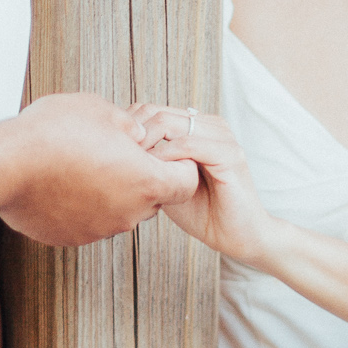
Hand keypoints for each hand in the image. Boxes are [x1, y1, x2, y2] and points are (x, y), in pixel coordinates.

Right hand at [0, 93, 198, 244]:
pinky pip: (89, 221)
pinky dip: (84, 205)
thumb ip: (130, 127)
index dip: (179, 164)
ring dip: (111, 191)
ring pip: (120, 210)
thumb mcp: (103, 111)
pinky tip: (64, 182)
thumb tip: (135, 134)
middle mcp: (127, 213)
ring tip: (83, 164)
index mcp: (145, 181)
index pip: (186, 182)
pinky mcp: (72, 237)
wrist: (6, 164)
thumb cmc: (54, 133)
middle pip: (153, 199)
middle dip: (142, 177)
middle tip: (118, 153)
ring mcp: (99, 229)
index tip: (162, 153)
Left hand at [130, 106, 272, 264]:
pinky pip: (189, 144)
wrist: (238, 237)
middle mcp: (212, 125)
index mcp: (198, 127)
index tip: (110, 151)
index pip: (153, 110)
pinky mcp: (230, 155)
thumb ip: (151, 164)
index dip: (128, 127)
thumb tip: (115, 152)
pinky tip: (153, 172)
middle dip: (133, 133)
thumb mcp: (167, 183)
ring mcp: (223, 137)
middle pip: (158, 112)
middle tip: (116, 158)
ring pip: (172, 123)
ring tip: (131, 165)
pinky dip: (166, 155)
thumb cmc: (202, 212)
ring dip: (146, 142)